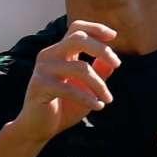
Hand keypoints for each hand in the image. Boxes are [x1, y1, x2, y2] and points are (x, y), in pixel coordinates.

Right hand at [11, 21, 118, 143]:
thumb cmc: (65, 105)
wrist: (39, 128)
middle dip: (102, 49)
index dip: (95, 28)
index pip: (76, 28)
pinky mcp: (39, 86)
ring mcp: (43, 69)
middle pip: (78, 38)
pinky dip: (88, 98)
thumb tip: (112, 60)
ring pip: (80, 67)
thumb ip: (98, 72)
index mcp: (60, 51)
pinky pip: (70, 89)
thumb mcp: (87, 87)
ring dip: (99, 85)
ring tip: (108, 99)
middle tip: (117, 64)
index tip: (113, 36)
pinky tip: (98, 106)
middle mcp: (49, 55)